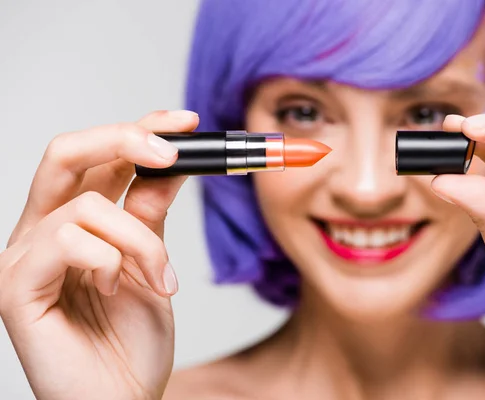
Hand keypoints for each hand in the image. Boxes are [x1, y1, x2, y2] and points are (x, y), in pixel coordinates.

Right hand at [0, 110, 198, 399]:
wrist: (123, 399)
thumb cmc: (132, 342)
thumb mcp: (152, 262)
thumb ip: (150, 213)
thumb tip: (170, 164)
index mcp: (75, 223)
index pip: (99, 157)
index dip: (140, 129)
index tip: (187, 122)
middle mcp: (42, 231)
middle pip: (66, 152)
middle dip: (125, 139)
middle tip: (172, 152)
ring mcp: (24, 258)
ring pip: (86, 203)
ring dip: (141, 238)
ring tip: (159, 279)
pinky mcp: (15, 287)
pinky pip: (68, 241)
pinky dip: (112, 261)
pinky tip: (117, 291)